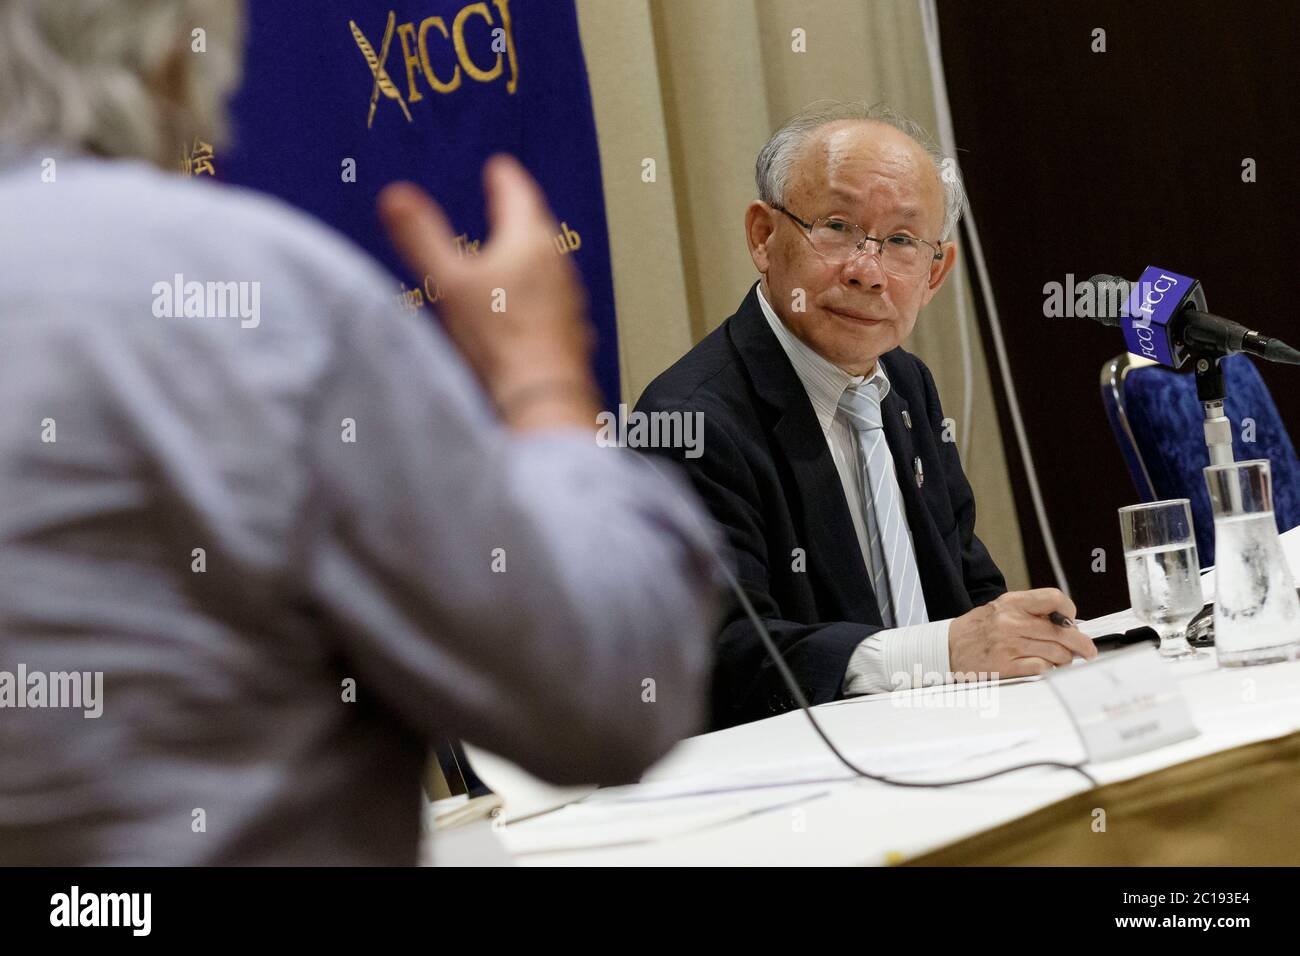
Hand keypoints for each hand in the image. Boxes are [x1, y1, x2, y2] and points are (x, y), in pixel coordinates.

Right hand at [378, 155, 597, 429]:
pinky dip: (536, 292)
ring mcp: (568, 298)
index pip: (519, 194)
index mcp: (528, 241)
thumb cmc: (498, 339)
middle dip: (518, 212)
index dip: (505, 178)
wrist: (542, 394)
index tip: (499, 166)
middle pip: (537, 227)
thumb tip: (395, 195)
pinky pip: (552, 300)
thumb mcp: (449, 281)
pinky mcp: (572, 330)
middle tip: (507, 201)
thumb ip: (421, 237)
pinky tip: (525, 307)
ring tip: (513, 251)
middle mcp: (557, 264)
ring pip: (548, 264)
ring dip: (529, 254)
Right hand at [948, 588, 1095, 678]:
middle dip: (1081, 644)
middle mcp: (1011, 622)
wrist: (946, 647)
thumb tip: (1065, 623)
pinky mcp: (1006, 666)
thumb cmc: (976, 629)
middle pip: (1062, 631)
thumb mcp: (1000, 609)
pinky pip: (1042, 668)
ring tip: (1062, 660)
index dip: (1069, 611)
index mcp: (1011, 603)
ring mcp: (1009, 644)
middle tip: (1087, 650)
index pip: (1054, 599)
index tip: (1071, 621)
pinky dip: (1048, 669)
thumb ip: (1029, 611)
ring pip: (1056, 652)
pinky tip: (1044, 667)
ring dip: (1065, 659)